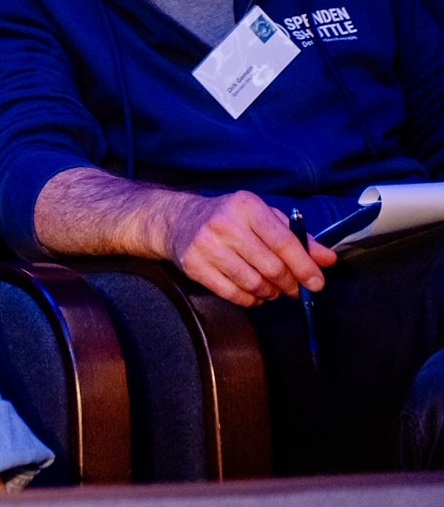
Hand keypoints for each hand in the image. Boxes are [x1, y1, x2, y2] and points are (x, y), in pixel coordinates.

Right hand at [159, 190, 335, 306]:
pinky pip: (232, 293)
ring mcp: (206, 245)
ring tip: (273, 290)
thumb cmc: (229, 218)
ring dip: (270, 293)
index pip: (284, 242)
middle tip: (294, 290)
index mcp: (246, 207)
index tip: (317, 284)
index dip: (305, 266)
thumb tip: (328, 259)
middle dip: (289, 284)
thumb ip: (296, 237)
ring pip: (253, 283)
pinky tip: (254, 294)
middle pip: (271, 266)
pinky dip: (250, 299)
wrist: (178, 220)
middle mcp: (224, 224)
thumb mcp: (263, 217)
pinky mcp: (194, 265)